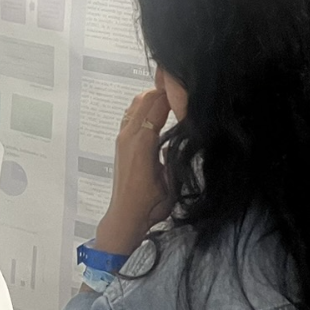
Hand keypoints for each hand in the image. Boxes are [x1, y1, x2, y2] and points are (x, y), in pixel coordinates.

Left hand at [94, 89, 172, 256]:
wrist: (126, 216)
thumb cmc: (151, 204)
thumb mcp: (171, 182)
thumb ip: (176, 155)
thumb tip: (182, 134)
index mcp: (142, 143)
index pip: (157, 106)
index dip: (173, 96)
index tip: (189, 93)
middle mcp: (129, 136)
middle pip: (145, 99)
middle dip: (163, 92)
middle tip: (182, 94)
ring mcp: (122, 137)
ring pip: (135, 104)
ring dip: (152, 99)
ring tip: (171, 102)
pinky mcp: (120, 142)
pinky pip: (130, 115)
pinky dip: (143, 108)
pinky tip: (157, 114)